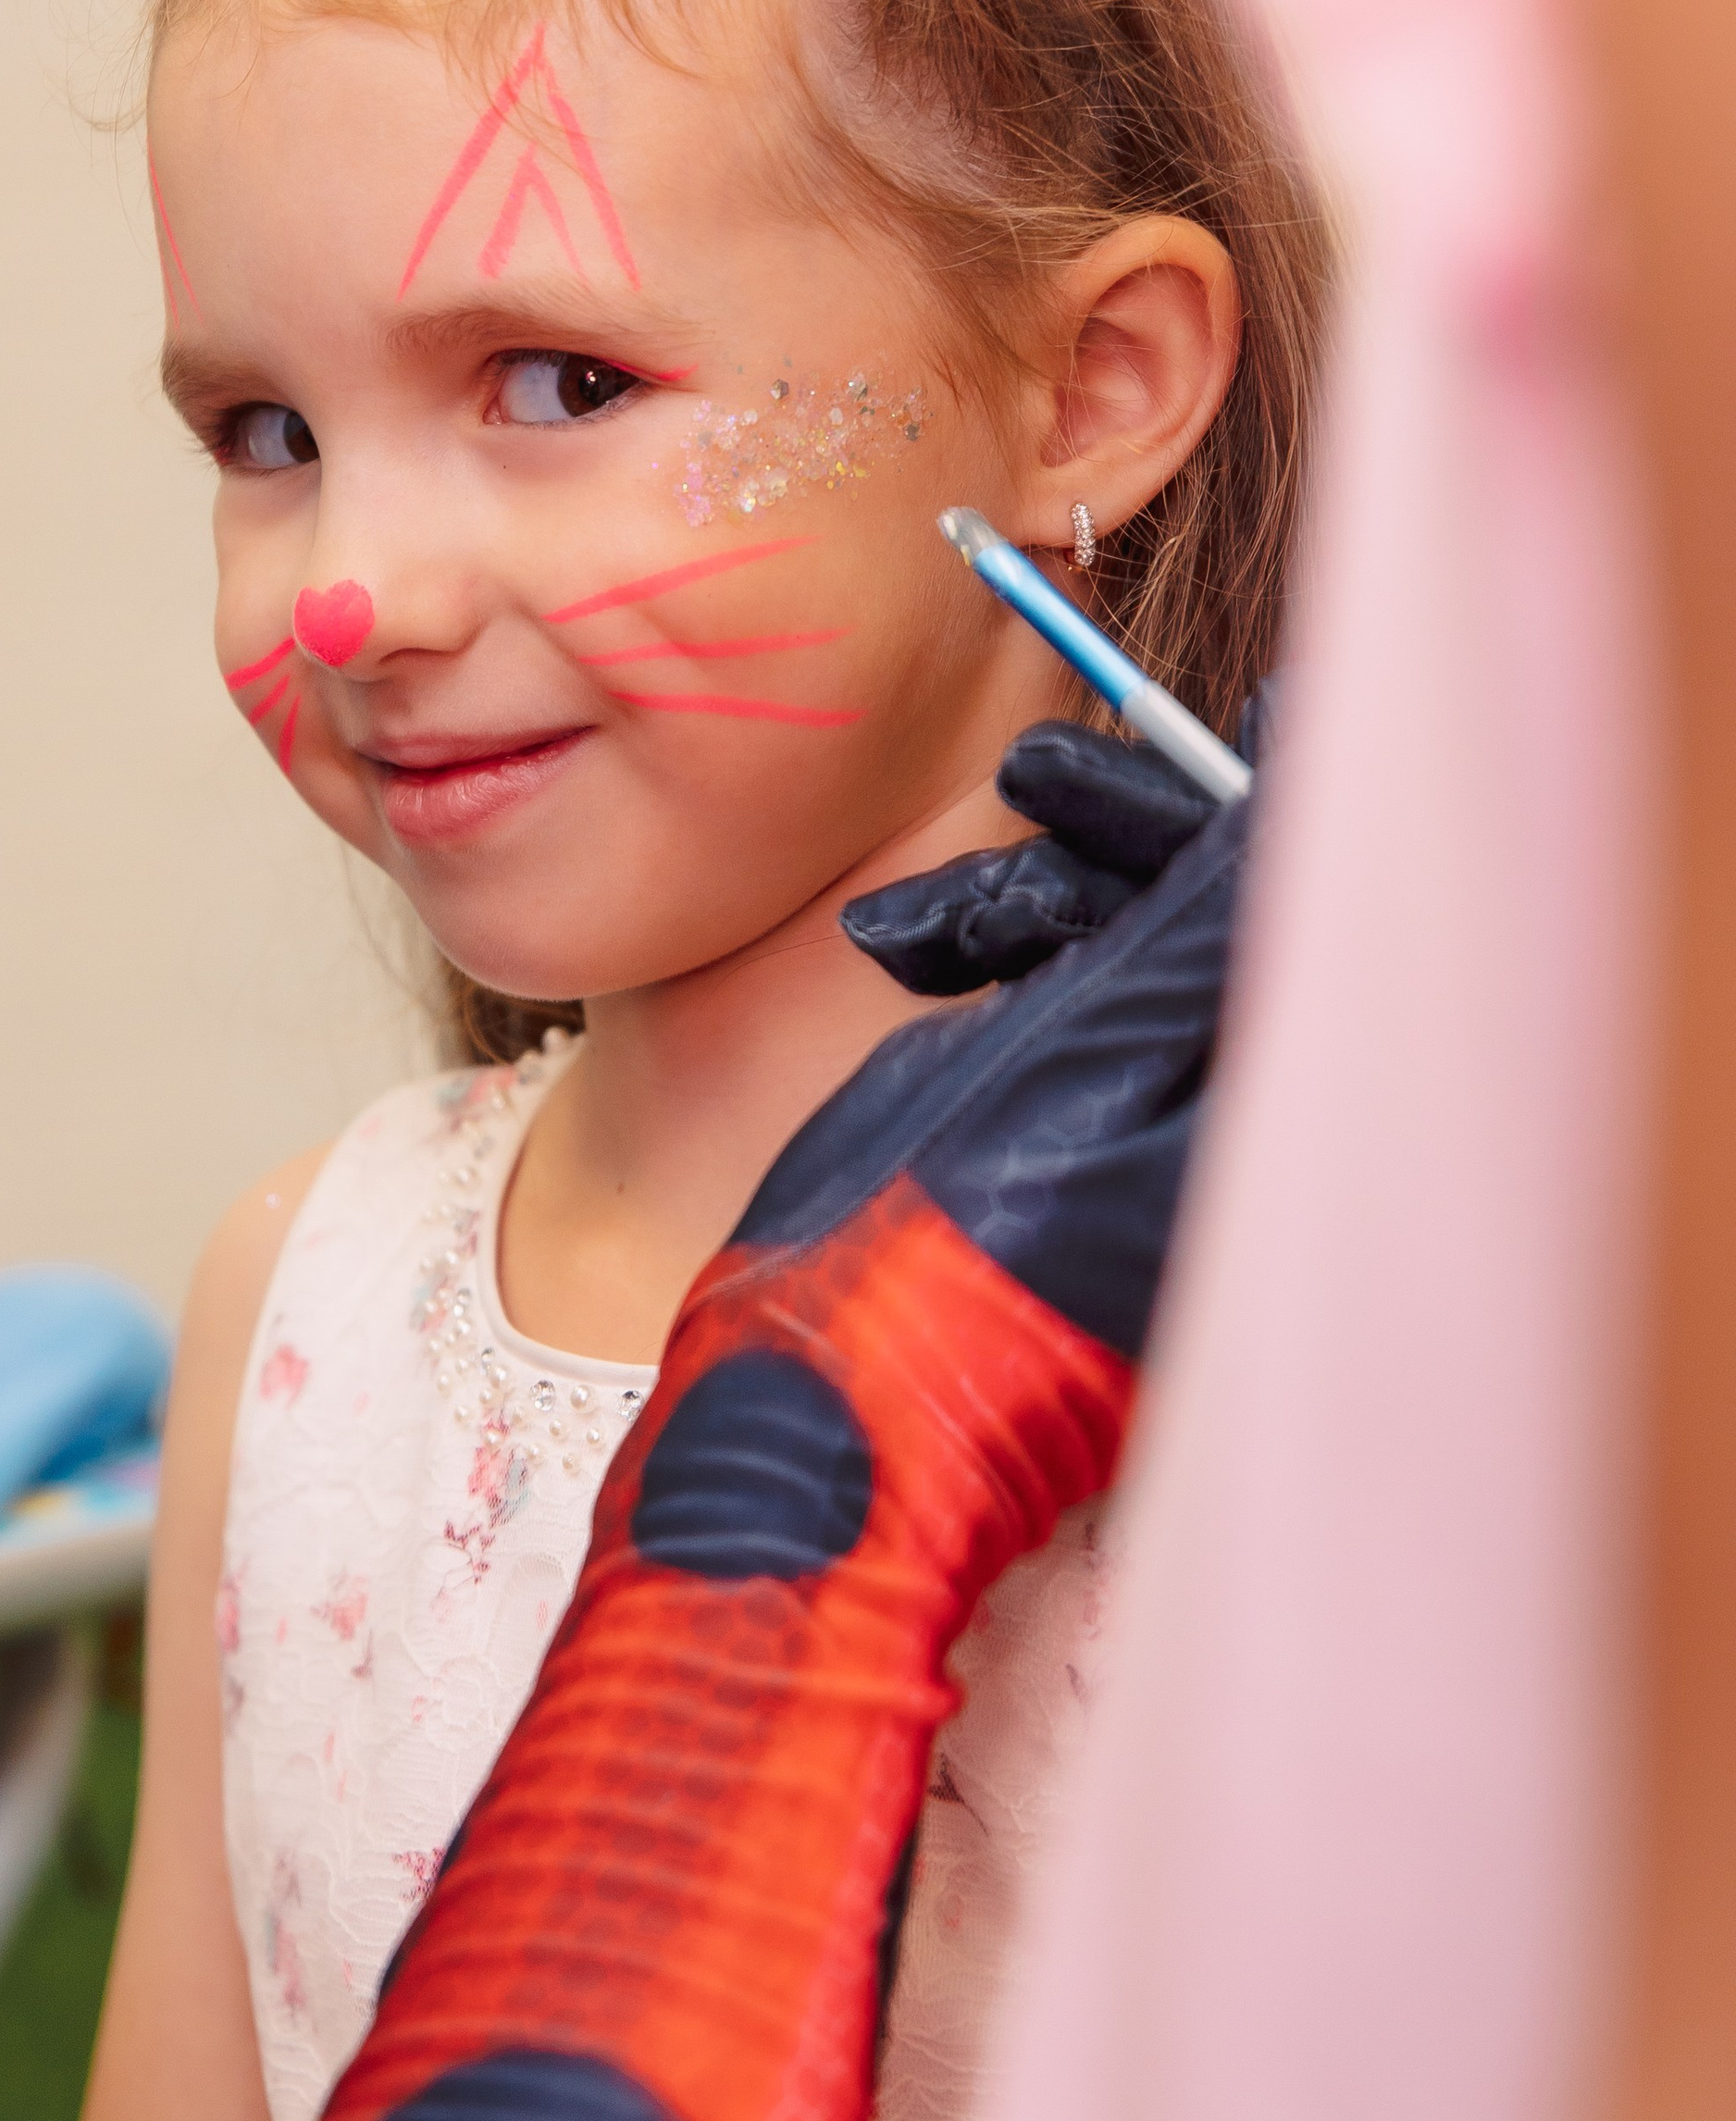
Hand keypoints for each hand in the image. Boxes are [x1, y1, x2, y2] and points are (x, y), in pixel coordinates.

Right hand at [763, 690, 1272, 1364]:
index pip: (1304, 913)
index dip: (1227, 805)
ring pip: (1121, 950)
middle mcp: (1238, 1133)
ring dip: (1017, 901)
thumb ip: (1217, 918)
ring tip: (910, 930)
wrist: (809, 1391)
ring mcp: (1156, 1147)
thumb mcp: (1095, 1052)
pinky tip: (903, 957)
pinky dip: (986, 966)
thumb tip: (1311, 788)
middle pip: (1212, 921)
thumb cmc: (944, 1245)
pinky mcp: (1077, 1150)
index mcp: (1281, 1122)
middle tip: (1019, 786)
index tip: (1161, 730)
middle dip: (1101, 849)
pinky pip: (1065, 1010)